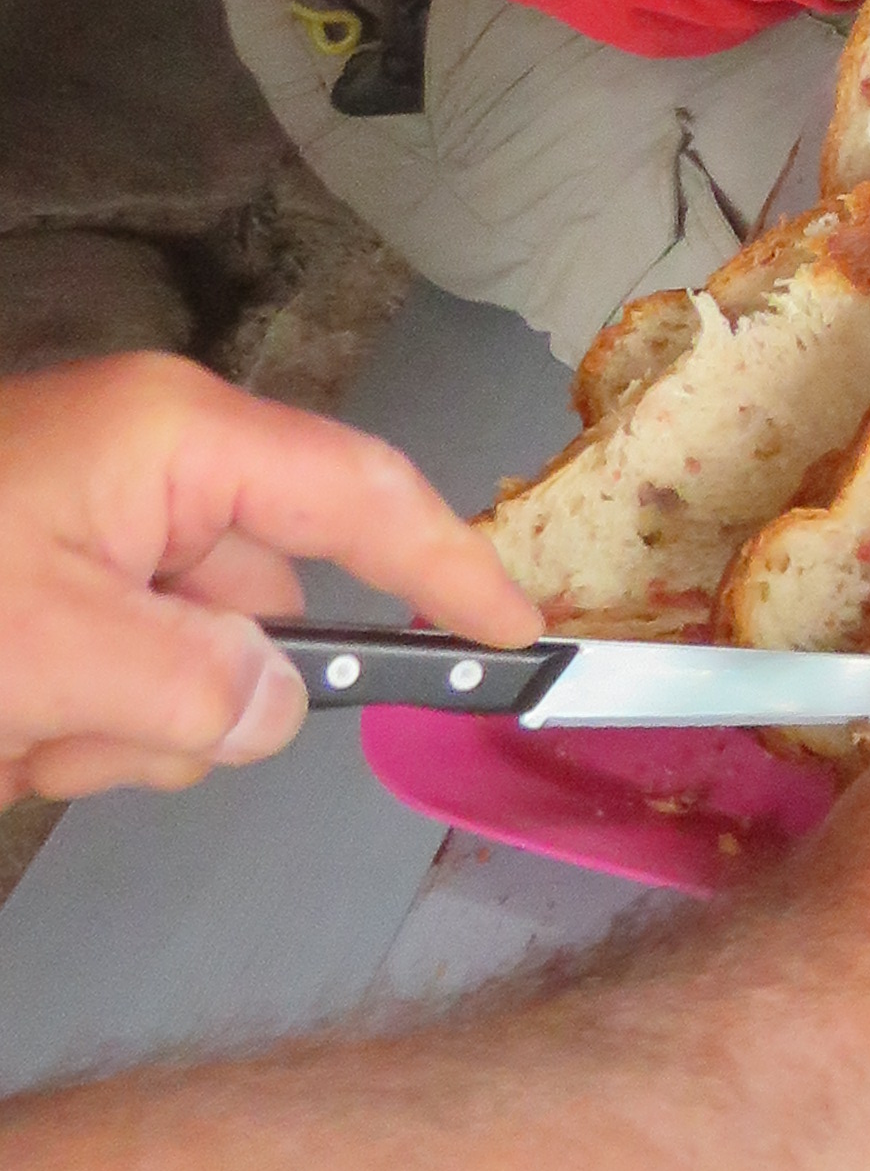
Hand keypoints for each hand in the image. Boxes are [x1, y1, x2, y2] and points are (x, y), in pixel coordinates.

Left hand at [0, 356, 539, 805]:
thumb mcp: (45, 650)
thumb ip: (190, 688)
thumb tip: (284, 708)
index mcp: (175, 439)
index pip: (361, 494)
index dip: (448, 563)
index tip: (517, 630)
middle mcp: (157, 472)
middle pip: (270, 613)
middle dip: (193, 701)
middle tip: (75, 730)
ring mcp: (107, 535)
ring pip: (201, 668)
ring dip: (121, 732)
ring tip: (19, 730)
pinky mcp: (68, 590)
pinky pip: (136, 679)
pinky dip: (82, 728)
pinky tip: (12, 729)